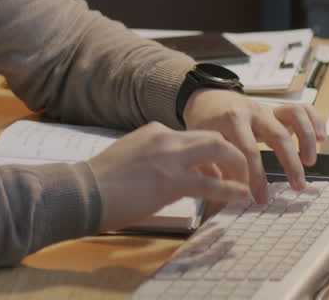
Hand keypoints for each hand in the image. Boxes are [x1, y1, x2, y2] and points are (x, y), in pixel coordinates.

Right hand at [86, 122, 251, 232]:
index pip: (191, 137)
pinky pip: (210, 185)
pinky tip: (241, 196)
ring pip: (218, 151)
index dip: (209, 155)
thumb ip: (150, 159)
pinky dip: (230, 189)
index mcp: (153, 132)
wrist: (82, 192)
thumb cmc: (99, 182)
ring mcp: (169, 158)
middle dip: (232, 153)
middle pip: (212, 137)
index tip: (216, 171)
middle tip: (240, 172)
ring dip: (238, 166)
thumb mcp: (128, 158)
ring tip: (247, 183)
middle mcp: (164, 138)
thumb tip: (164, 175)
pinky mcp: (170, 182)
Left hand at [183, 90, 325, 200]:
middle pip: (277, 135)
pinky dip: (316, 120)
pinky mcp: (278, 109)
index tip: (260, 198)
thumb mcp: (202, 142)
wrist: (208, 98)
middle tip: (297, 187)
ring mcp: (268, 109)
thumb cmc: (206, 124)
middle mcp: (253, 112)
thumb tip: (225, 189)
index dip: (256, 177)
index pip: (248, 151)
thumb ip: (210, 165)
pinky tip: (323, 138)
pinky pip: (303, 109)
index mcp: (231, 120)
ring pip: (295, 116)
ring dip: (307, 140)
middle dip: (290, 163)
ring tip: (310, 163)